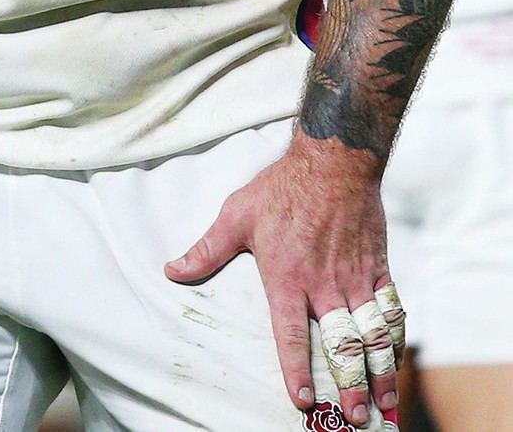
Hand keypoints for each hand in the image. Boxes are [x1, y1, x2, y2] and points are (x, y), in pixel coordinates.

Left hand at [165, 136, 402, 426]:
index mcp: (287, 276)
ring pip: (371, 335)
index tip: (300, 399)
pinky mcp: (377, 269)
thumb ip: (206, 250)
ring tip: (382, 404)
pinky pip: (390, 310)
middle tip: (352, 417)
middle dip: (348, 384)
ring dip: (380, 372)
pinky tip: (396, 360)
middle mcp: (324, 284)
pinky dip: (395, 339)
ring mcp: (355, 278)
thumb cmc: (279, 188)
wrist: (333, 162)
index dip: (296, 369)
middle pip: (340, 345)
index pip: (291, 333)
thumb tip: (172, 271)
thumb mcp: (234, 216)